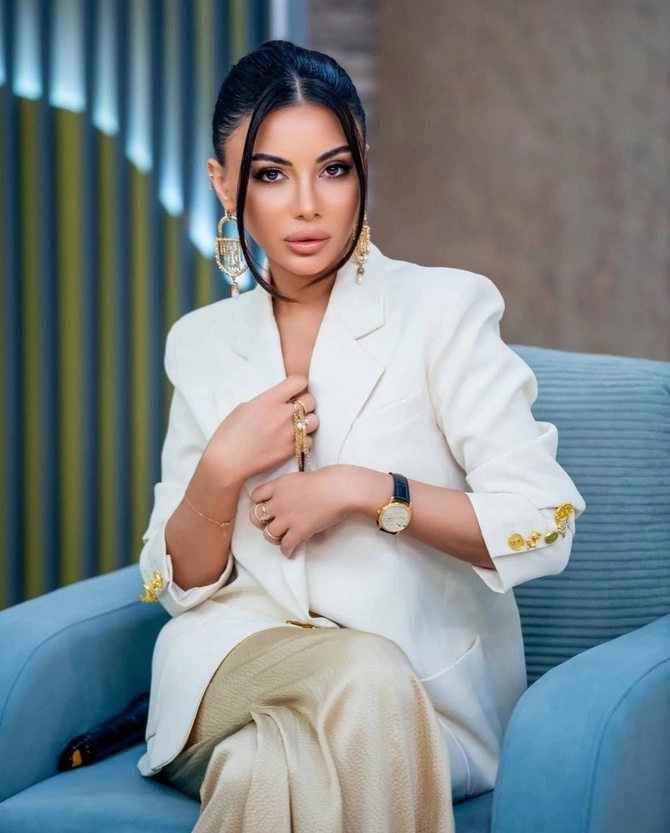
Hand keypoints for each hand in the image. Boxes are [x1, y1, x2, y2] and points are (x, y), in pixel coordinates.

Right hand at [203, 374, 319, 486]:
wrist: (228, 462)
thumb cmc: (229, 434)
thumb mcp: (244, 408)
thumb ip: (266, 402)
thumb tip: (278, 402)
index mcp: (269, 400)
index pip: (298, 381)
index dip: (298, 385)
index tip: (293, 391)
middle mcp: (283, 414)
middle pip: (311, 401)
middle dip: (305, 404)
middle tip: (295, 410)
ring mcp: (289, 433)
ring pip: (315, 421)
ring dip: (308, 422)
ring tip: (297, 426)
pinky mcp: (292, 450)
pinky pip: (309, 440)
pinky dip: (304, 440)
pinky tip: (292, 441)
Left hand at [249, 466, 353, 558]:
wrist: (340, 490)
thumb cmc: (327, 480)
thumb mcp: (300, 478)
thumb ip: (288, 488)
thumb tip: (289, 498)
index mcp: (278, 485)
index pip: (256, 496)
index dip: (259, 503)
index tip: (266, 506)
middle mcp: (278, 501)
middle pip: (256, 516)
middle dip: (261, 522)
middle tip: (269, 524)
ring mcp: (288, 517)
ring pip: (268, 534)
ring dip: (273, 538)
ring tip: (281, 539)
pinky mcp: (299, 531)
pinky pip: (286, 546)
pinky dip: (286, 551)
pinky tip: (290, 552)